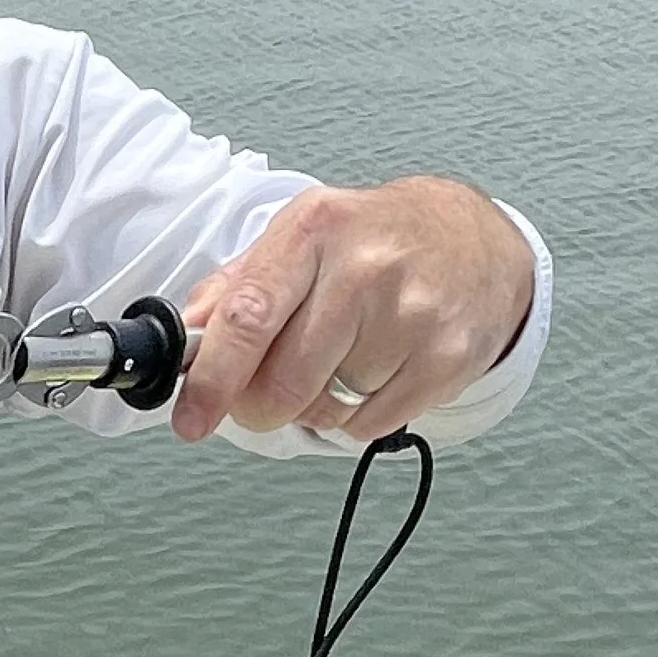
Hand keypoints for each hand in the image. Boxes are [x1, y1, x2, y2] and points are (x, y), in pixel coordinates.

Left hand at [173, 179, 534, 444]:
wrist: (474, 239)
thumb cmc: (373, 242)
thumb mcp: (300, 240)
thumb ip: (234, 289)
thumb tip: (184, 340)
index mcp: (313, 231)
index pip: (247, 318)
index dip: (211, 381)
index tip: (191, 420)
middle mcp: (364, 268)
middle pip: (283, 382)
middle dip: (260, 407)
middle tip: (266, 397)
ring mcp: (410, 315)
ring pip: (325, 409)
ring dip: (314, 407)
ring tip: (339, 361)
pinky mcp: (445, 358)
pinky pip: (368, 425)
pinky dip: (357, 417)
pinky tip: (374, 373)